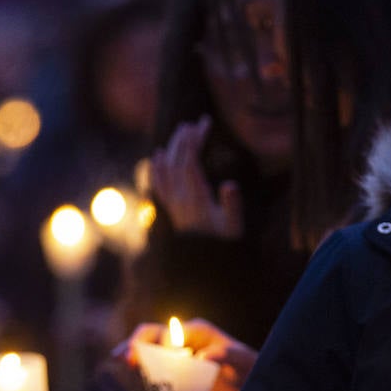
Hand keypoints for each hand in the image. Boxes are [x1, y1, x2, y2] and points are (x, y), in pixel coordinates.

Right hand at [114, 317, 257, 390]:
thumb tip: (203, 356)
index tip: (162, 361)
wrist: (246, 385)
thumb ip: (229, 354)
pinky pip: (148, 366)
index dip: (164, 345)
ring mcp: (173, 353)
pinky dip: (137, 368)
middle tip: (128, 358)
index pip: (174, 333)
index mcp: (199, 331)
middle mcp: (182, 338)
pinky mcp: (169, 369)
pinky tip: (129, 374)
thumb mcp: (245, 360)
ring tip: (120, 360)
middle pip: (152, 334)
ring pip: (145, 348)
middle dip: (138, 343)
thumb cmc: (247, 368)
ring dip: (131, 353)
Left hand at [149, 116, 243, 237]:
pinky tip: (156, 157)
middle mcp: (179, 198)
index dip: (194, 140)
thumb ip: (232, 206)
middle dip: (183, 139)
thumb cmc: (224, 244)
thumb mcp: (234, 227)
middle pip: (176, 160)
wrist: (203, 266)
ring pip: (166, 169)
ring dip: (172, 148)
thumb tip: (230, 185)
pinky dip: (156, 167)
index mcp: (195, 198)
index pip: (189, 161)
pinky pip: (158, 184)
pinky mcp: (169, 209)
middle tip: (195, 123)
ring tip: (181, 132)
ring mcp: (172, 203)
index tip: (203, 124)